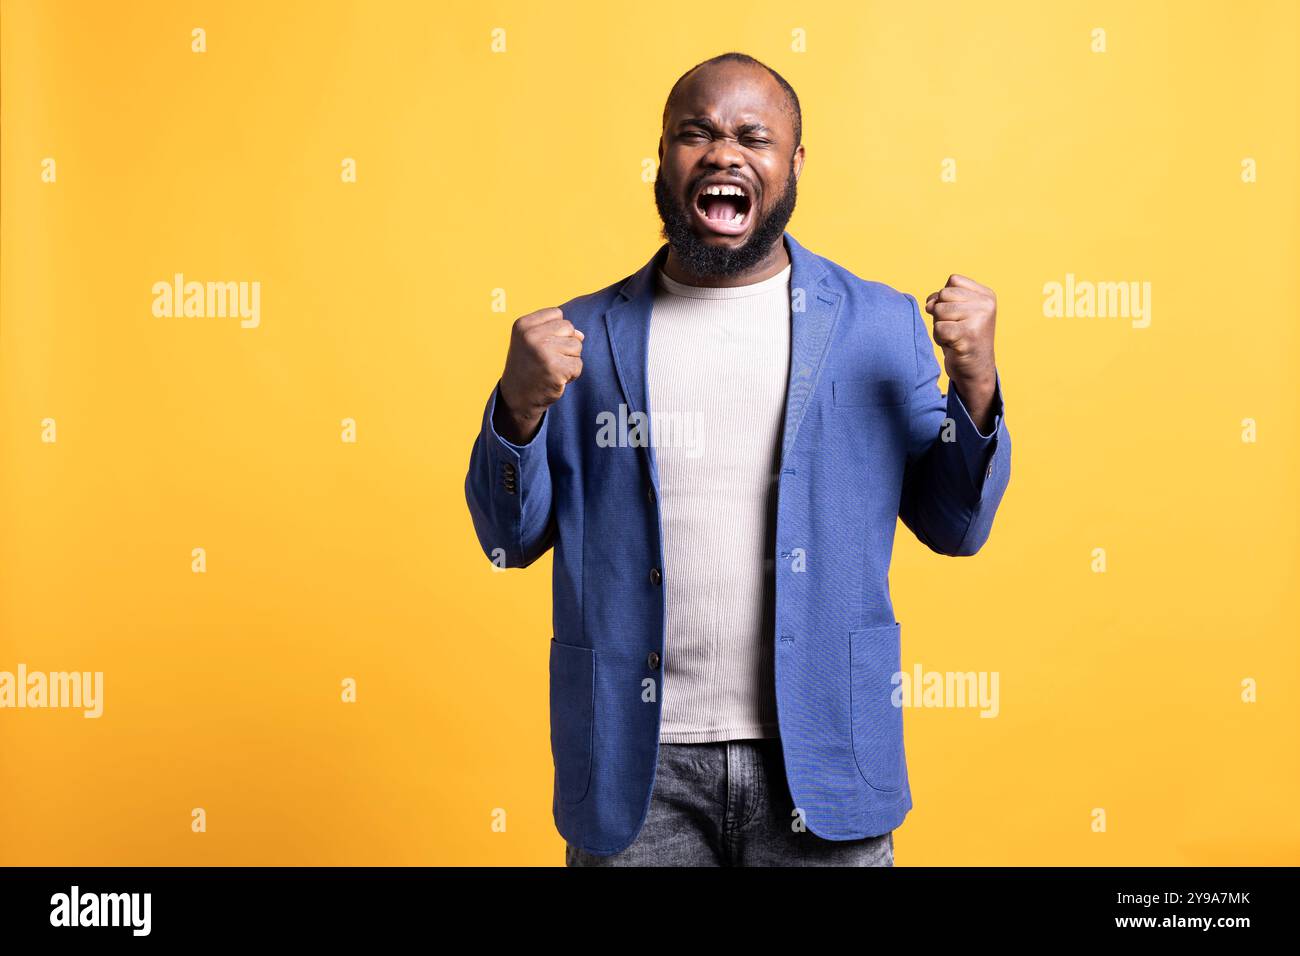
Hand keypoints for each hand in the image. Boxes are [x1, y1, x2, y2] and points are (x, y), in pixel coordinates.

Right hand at [494, 307, 583, 444]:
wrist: (517, 397)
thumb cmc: (528, 365)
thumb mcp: (531, 340)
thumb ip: (554, 330)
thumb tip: (581, 335)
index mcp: (523, 324)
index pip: (557, 314)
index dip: (556, 330)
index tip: (541, 345)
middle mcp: (531, 336)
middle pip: (569, 328)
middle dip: (565, 344)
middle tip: (548, 359)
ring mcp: (543, 352)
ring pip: (577, 345)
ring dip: (570, 359)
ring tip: (552, 368)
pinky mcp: (555, 369)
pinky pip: (578, 364)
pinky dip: (572, 374)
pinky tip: (556, 378)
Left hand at [924, 275, 997, 430]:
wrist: (975, 370)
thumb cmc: (961, 338)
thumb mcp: (954, 312)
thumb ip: (941, 299)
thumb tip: (930, 304)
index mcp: (986, 294)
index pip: (953, 280)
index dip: (945, 297)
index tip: (957, 315)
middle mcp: (986, 304)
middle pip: (944, 295)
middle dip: (942, 313)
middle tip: (956, 328)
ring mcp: (980, 319)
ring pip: (939, 311)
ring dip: (940, 327)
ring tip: (955, 336)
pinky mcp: (969, 335)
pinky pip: (939, 328)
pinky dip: (940, 338)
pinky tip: (953, 345)